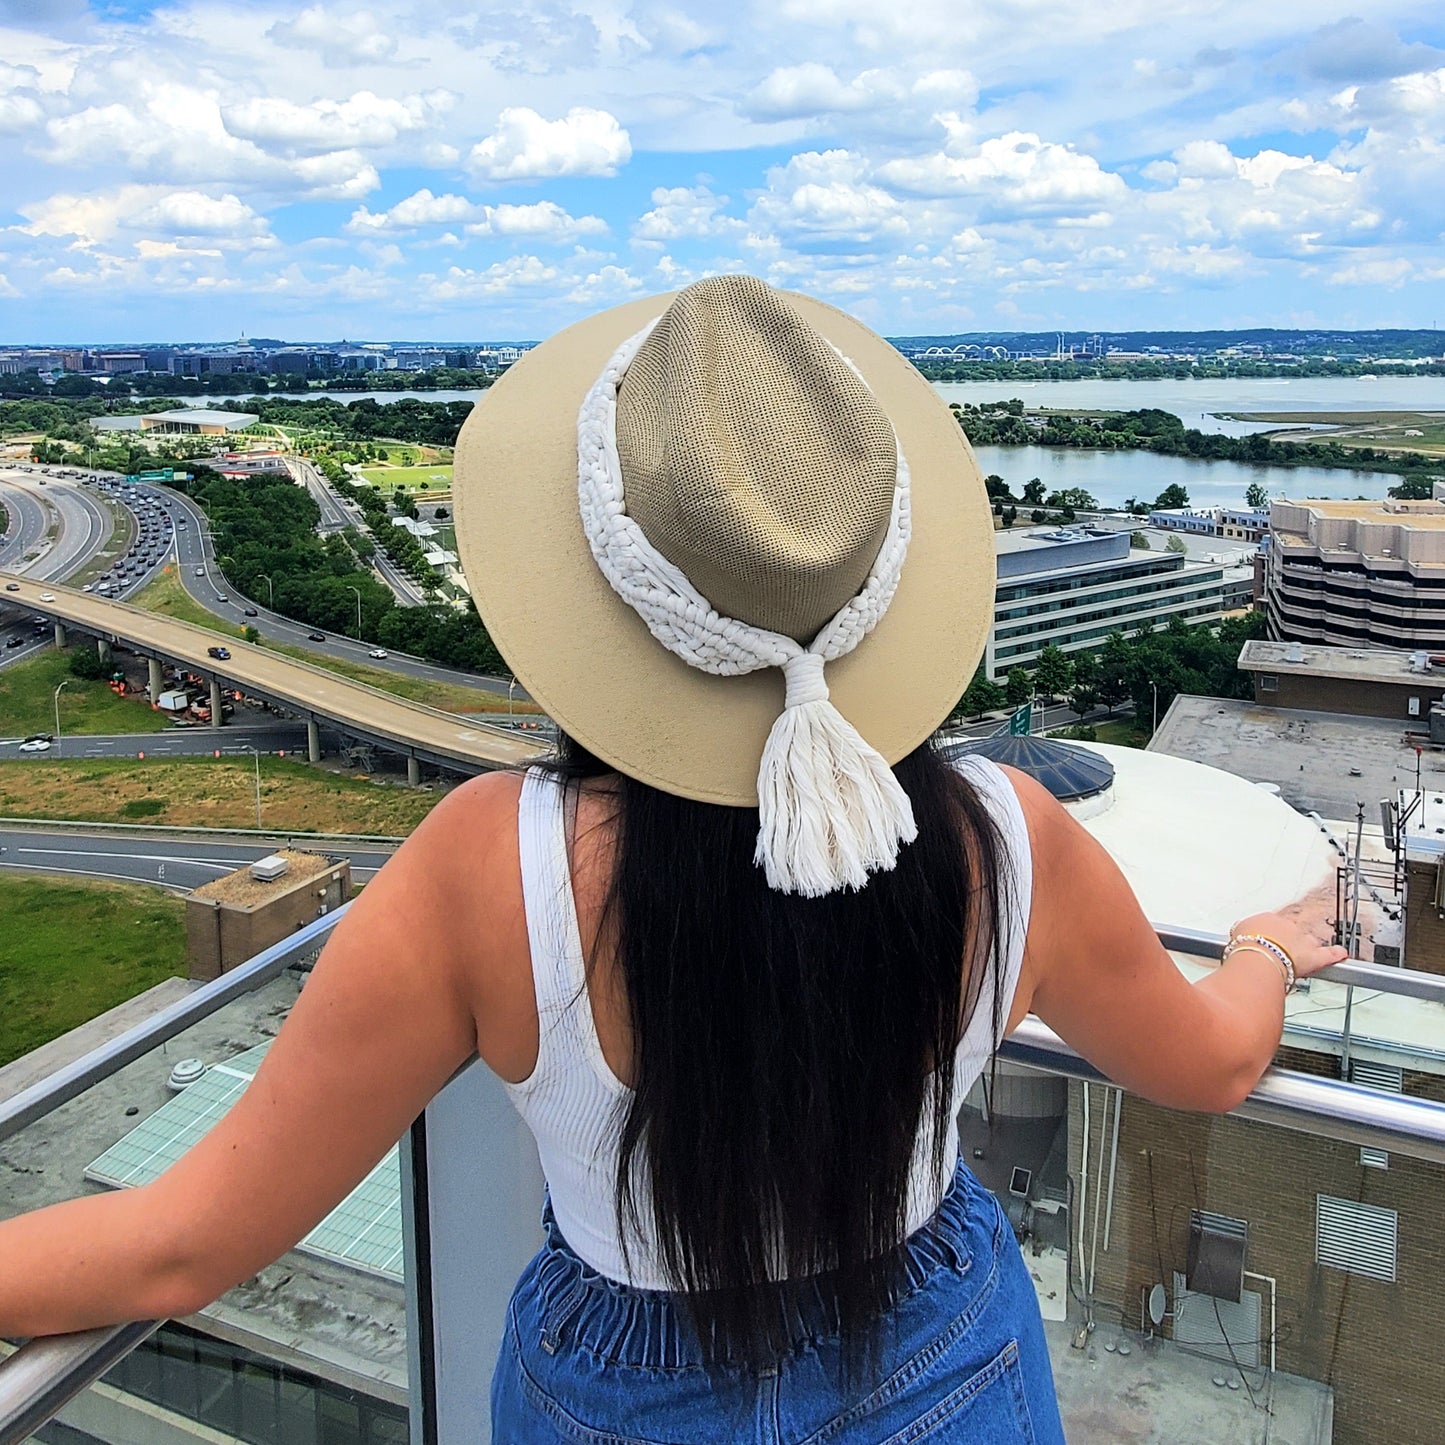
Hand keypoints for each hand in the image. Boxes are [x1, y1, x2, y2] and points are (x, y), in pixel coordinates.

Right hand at [1229, 911, 1348, 980]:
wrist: (1258, 957)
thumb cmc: (1245, 948)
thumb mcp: (1234, 936)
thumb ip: (1240, 935)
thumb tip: (1235, 939)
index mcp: (1267, 918)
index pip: (1271, 925)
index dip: (1268, 936)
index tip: (1263, 944)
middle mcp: (1287, 926)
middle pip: (1291, 933)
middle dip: (1287, 941)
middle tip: (1278, 953)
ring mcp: (1302, 940)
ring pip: (1307, 942)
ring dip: (1305, 948)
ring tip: (1300, 956)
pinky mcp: (1315, 956)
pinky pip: (1329, 954)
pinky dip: (1336, 954)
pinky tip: (1341, 953)